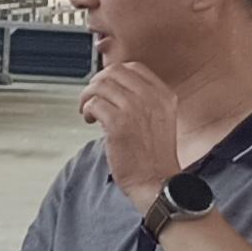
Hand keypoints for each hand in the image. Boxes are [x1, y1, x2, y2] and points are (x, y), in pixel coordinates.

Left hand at [81, 57, 183, 209]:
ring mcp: (135, 108)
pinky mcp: (118, 123)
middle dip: (97, 82)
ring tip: (88, 111)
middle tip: (91, 98)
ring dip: (88, 96)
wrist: (157, 182)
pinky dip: (87, 110)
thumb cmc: (154, 158)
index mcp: (164, 95)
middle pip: (114, 72)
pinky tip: (90, 120)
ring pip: (100, 85)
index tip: (105, 87)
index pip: (133, 68)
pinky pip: (94, 103)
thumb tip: (113, 90)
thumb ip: (144, 102)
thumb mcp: (160, 119)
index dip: (113, 75)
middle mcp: (151, 97)